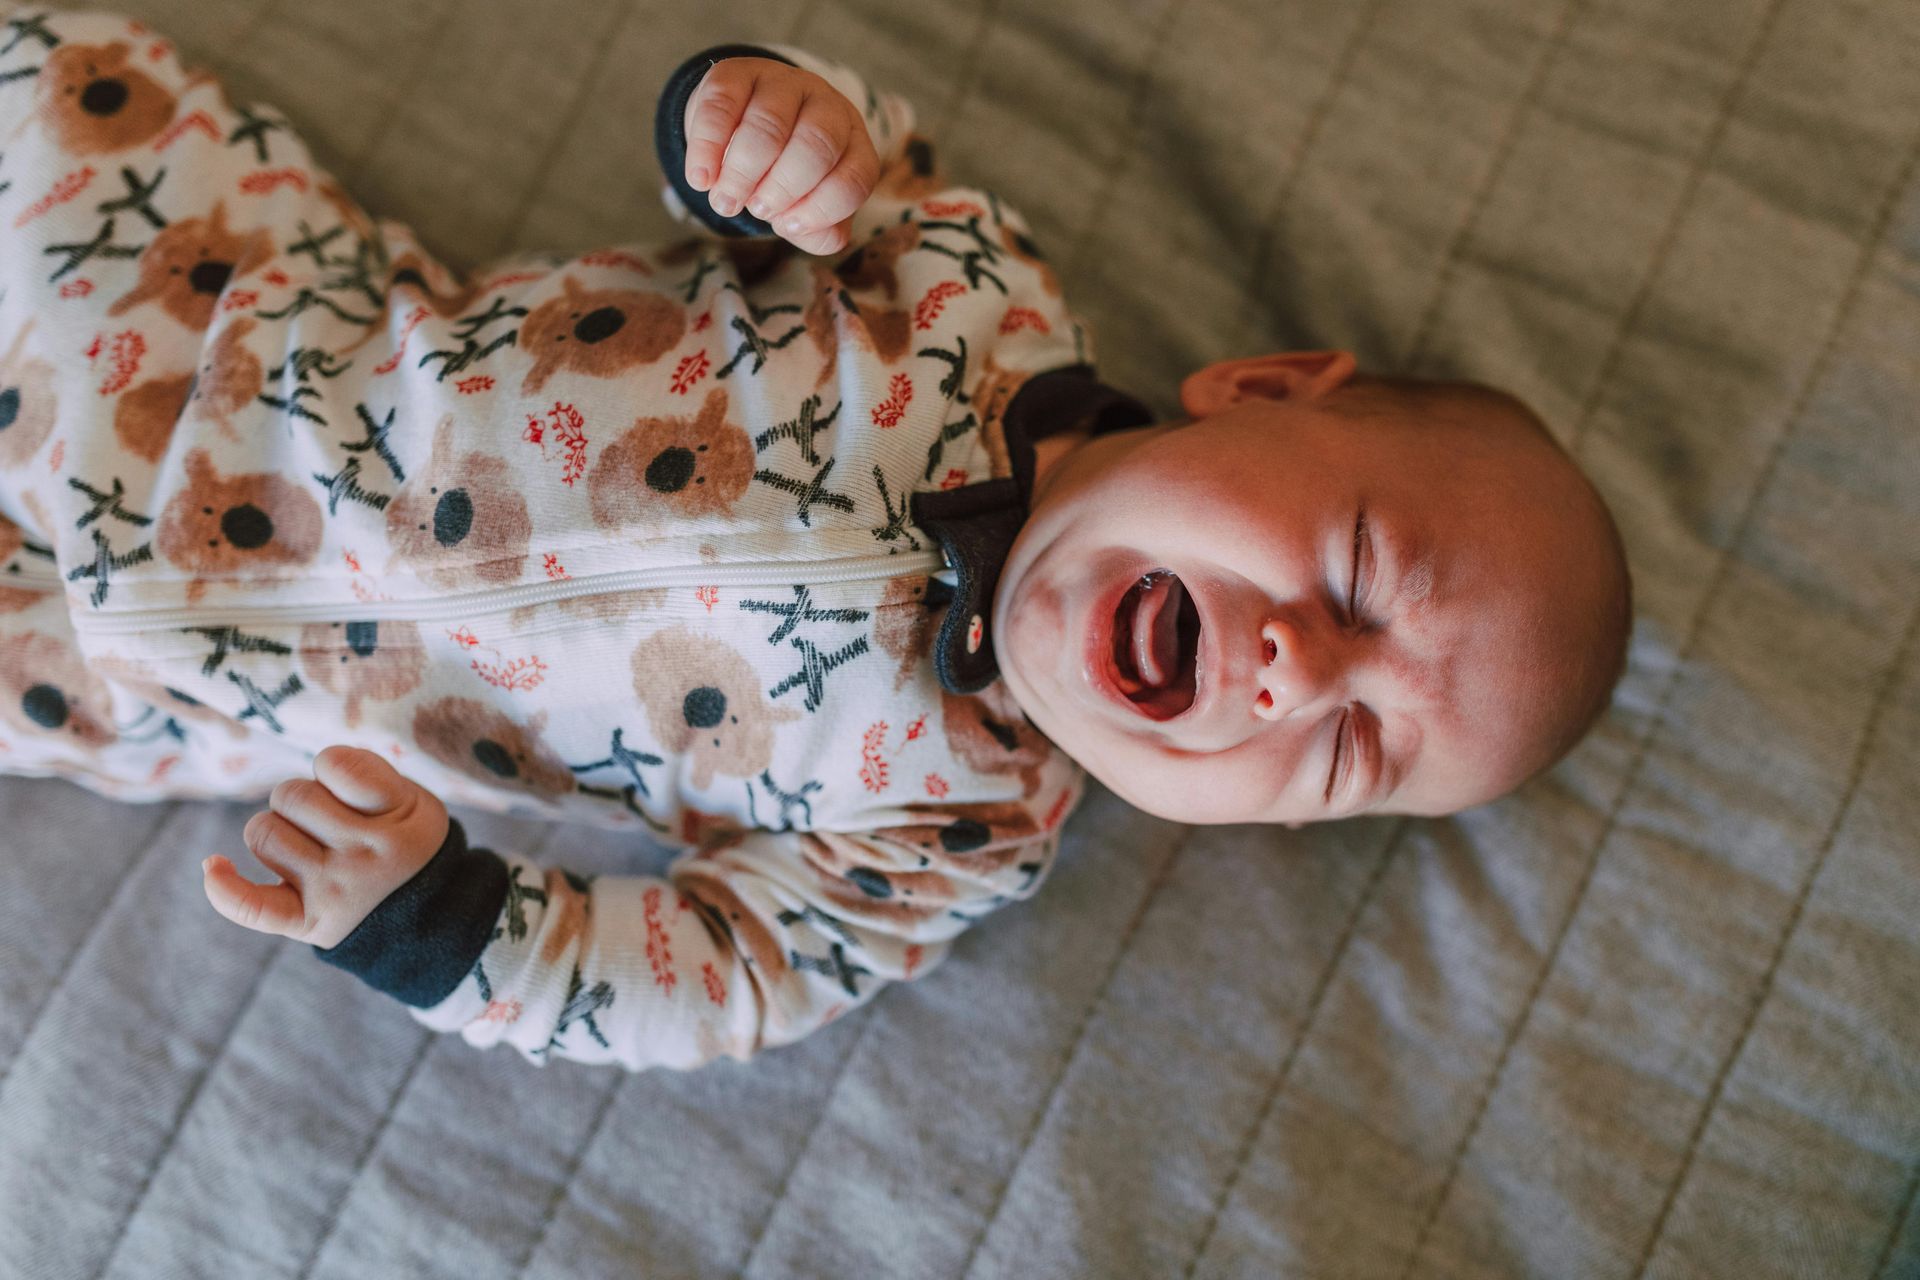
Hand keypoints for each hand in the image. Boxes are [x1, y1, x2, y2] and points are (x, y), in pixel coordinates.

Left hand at [202, 746, 449, 949]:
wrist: (424, 919)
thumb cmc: (406, 844)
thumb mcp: (414, 800)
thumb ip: (367, 772)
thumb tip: (318, 764)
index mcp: (397, 817)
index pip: (335, 764)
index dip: (331, 768)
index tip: (348, 786)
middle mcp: (363, 854)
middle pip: (291, 795)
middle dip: (302, 800)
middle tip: (329, 821)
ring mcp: (331, 890)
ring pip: (263, 832)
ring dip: (277, 830)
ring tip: (307, 845)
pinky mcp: (305, 921)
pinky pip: (250, 905)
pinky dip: (223, 887)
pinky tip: (213, 866)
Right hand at [682, 56, 879, 254]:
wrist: (739, 123)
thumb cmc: (781, 173)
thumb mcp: (807, 203)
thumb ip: (817, 230)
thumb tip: (798, 228)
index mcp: (851, 141)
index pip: (855, 177)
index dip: (822, 210)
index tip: (786, 227)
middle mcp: (824, 104)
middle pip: (816, 145)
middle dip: (783, 187)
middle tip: (756, 210)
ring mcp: (782, 82)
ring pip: (769, 123)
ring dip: (743, 172)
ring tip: (725, 201)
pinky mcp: (735, 72)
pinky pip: (721, 106)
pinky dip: (707, 148)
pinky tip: (700, 179)